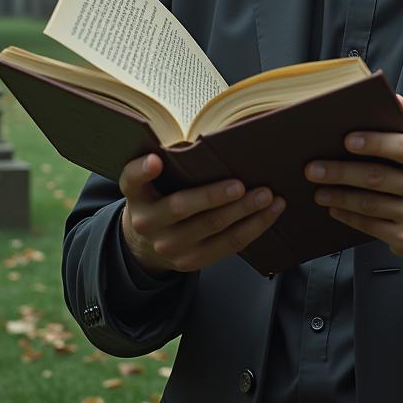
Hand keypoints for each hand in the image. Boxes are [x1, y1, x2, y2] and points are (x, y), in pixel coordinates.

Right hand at [119, 154, 284, 274]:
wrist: (146, 245)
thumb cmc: (160, 198)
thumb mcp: (152, 183)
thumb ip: (171, 165)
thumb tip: (213, 141)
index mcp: (137, 195)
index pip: (132, 180)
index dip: (142, 170)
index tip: (155, 160)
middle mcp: (148, 222)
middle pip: (182, 207)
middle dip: (215, 196)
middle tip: (241, 185)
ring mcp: (170, 246)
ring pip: (211, 229)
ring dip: (244, 212)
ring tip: (267, 196)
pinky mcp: (192, 262)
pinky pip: (228, 245)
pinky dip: (253, 228)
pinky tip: (270, 212)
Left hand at [304, 96, 402, 279]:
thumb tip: (395, 97)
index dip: (375, 143)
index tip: (347, 139)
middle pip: (378, 177)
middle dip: (342, 172)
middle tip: (314, 167)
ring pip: (370, 204)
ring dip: (339, 196)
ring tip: (317, 188)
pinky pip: (370, 227)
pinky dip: (348, 217)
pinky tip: (333, 208)